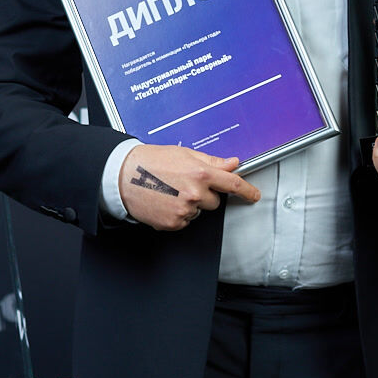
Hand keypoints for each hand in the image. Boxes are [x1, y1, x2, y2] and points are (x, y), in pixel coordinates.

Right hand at [118, 144, 261, 230]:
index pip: (232, 184)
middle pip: (214, 202)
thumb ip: (212, 161)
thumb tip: (231, 163)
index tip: (254, 195)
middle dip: (205, 195)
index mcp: (200, 173)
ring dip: (190, 205)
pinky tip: (165, 202)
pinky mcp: (173, 222)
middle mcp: (194, 193)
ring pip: (198, 212)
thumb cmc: (150, 161)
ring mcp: (184, 210)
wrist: (123, 176)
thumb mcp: (184, 154)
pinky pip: (184, 221)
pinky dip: (177, 214)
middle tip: (184, 184)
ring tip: (170, 191)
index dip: (247, 191)